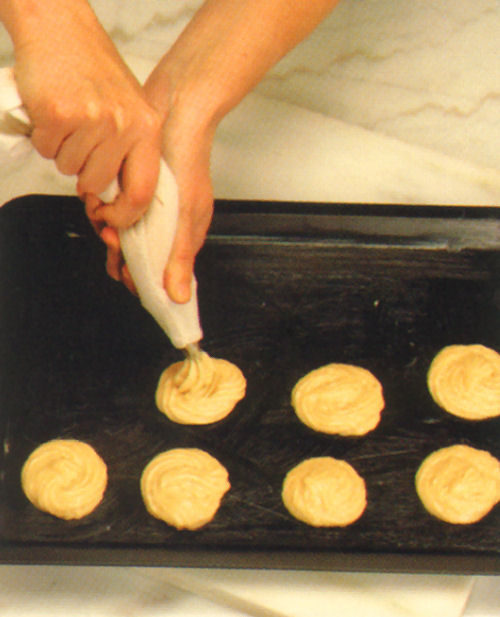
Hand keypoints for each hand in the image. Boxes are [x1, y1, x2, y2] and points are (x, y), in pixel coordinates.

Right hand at [13, 1, 161, 226]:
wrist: (60, 27)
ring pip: (69, 169)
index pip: (142, 192)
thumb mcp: (131, 111)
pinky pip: (47, 150)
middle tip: (81, 144)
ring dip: (63, 152)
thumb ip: (130, 154)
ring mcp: (92, 119)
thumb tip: (117, 200)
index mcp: (148, 128)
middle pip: (97, 183)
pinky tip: (53, 112)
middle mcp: (124, 125)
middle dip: (83, 174)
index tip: (109, 217)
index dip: (123, 215)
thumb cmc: (94, 70)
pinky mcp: (59, 113)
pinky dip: (44, 137)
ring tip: (70, 120)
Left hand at [87, 115, 214, 303]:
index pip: (161, 273)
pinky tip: (99, 200)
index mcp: (183, 236)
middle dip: (119, 252)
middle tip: (111, 239)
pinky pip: (113, 209)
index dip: (141, 280)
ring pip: (121, 233)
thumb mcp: (187, 213)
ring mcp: (148, 207)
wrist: (176, 107)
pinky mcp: (132, 189)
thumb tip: (180, 297)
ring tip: (103, 215)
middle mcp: (165, 225)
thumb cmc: (189, 157)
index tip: (126, 275)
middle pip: (136, 256)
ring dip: (107, 228)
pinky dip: (103, 208)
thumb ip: (180, 256)